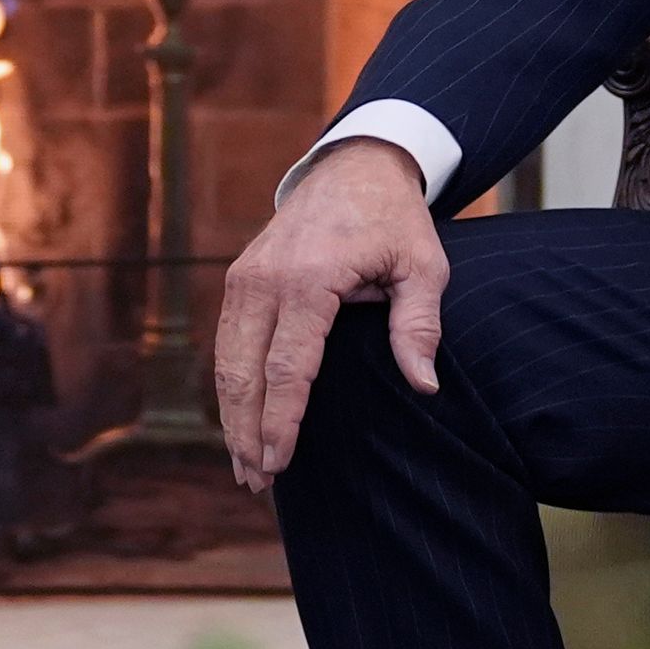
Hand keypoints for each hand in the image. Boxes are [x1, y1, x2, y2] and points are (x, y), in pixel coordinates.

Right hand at [213, 140, 446, 491]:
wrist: (354, 167)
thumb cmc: (394, 220)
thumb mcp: (423, 265)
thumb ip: (419, 325)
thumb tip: (424, 385)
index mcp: (309, 278)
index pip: (288, 366)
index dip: (280, 421)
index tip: (279, 464)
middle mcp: (265, 279)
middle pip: (244, 371)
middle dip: (247, 431)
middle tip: (256, 481)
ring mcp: (244, 277)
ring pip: (225, 360)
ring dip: (231, 416)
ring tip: (244, 466)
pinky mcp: (238, 279)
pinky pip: (227, 342)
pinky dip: (229, 386)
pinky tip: (238, 422)